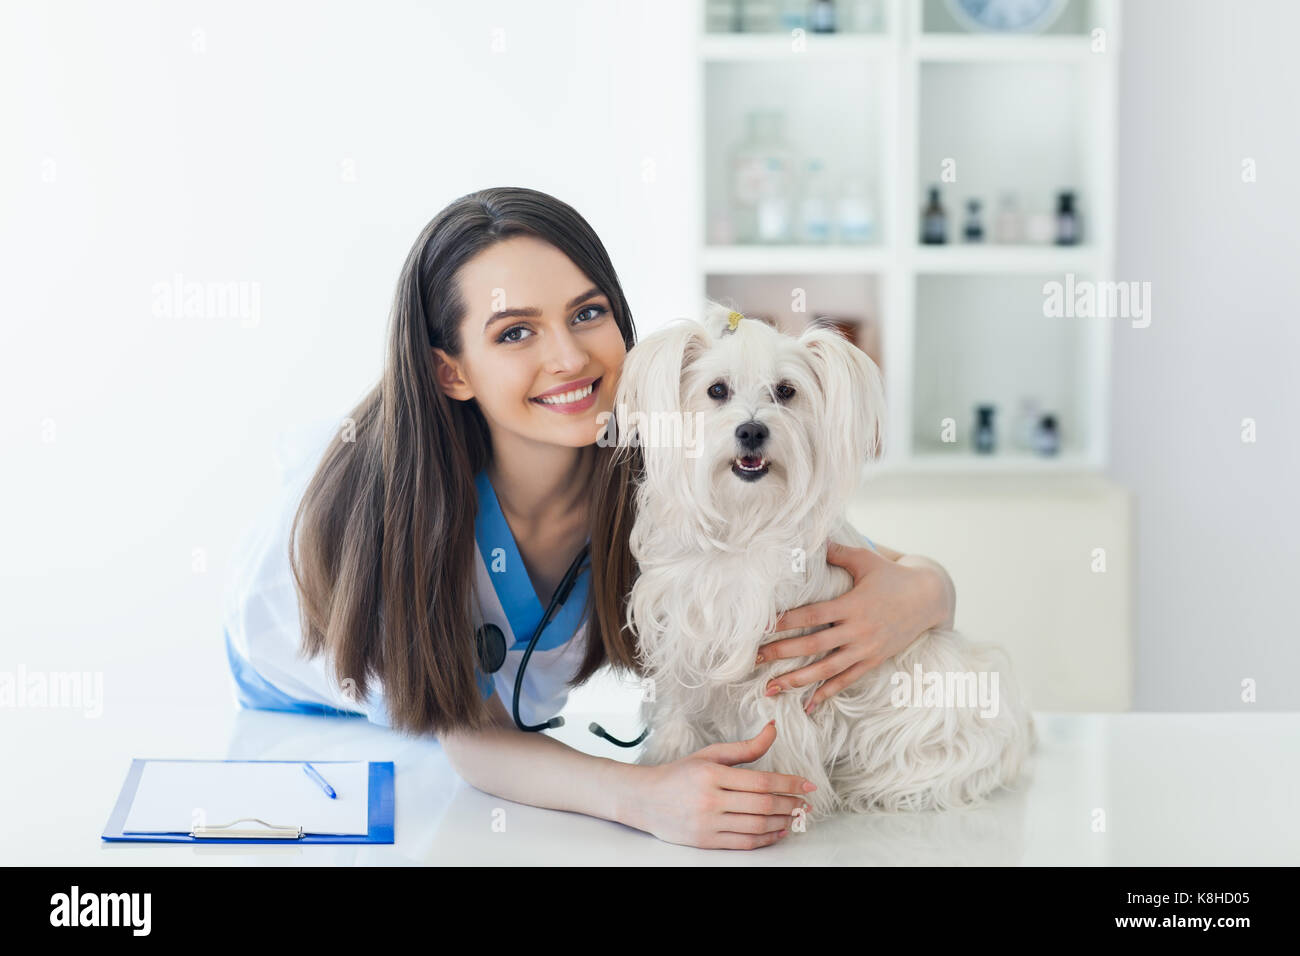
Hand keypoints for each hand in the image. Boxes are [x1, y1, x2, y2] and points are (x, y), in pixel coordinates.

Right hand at [628, 721, 816, 849]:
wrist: (645, 800)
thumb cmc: (679, 774)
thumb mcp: (710, 754)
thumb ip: (745, 747)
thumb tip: (773, 729)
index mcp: (712, 774)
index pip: (761, 780)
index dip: (789, 783)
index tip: (807, 784)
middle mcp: (710, 800)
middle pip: (763, 805)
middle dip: (790, 804)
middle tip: (805, 802)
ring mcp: (708, 823)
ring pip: (757, 826)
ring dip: (782, 822)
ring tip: (795, 816)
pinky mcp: (706, 842)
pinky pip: (745, 843)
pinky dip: (766, 838)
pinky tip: (777, 831)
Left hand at [755, 542, 947, 715]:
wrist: (929, 598)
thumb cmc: (891, 576)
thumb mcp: (866, 559)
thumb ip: (837, 552)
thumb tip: (810, 539)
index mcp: (851, 604)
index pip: (811, 615)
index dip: (785, 622)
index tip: (760, 628)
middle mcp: (857, 630)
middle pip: (813, 645)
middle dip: (781, 653)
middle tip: (752, 660)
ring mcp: (865, 649)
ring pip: (826, 669)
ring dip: (796, 680)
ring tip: (770, 688)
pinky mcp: (873, 661)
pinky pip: (846, 681)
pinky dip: (826, 694)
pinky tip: (807, 705)